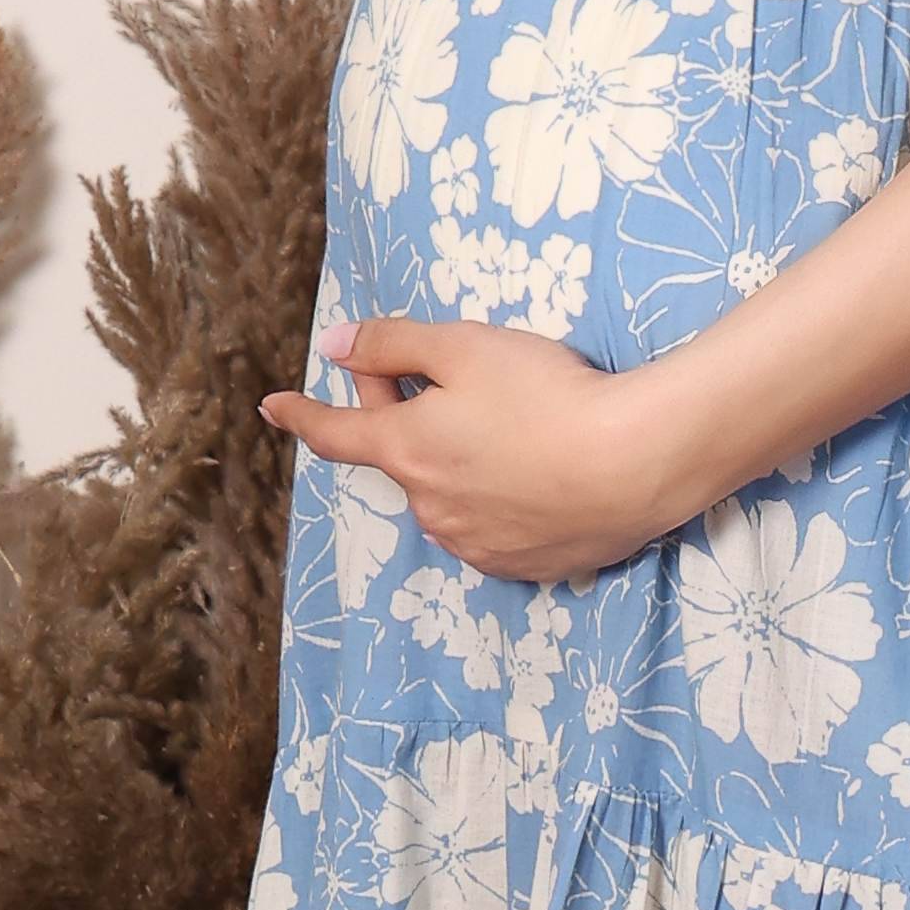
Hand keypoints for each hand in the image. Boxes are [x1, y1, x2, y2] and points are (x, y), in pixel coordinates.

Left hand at [262, 309, 712, 585]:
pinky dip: (501, 501)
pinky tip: (543, 473)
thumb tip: (333, 345)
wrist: (635, 463)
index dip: (301, 415)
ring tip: (519, 430)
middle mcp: (428, 507)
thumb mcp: (465, 347)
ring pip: (448, 495)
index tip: (273, 406)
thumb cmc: (549, 395)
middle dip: (410, 420)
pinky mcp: (520, 566)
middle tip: (449, 379)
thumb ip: (392, 343)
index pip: (335, 434)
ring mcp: (474, 544)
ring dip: (461, 464)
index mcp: (406, 451)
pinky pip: (492, 528)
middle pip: (402, 457)